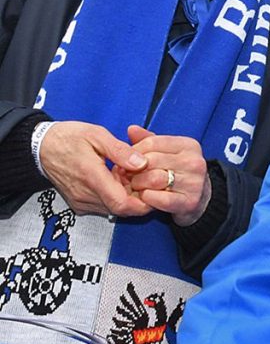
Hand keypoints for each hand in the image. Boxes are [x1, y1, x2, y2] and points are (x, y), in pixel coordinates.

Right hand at [38, 120, 152, 216]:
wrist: (40, 147)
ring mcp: (81, 201)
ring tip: (128, 175)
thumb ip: (120, 151)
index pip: (122, 204)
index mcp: (92, 177)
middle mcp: (85, 195)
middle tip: (143, 177)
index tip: (154, 190)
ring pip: (113, 209)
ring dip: (126, 196)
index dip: (143, 202)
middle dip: (138, 197)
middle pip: (121, 208)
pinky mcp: (79, 203)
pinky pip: (103, 206)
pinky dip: (115, 196)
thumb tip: (141, 163)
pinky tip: (116, 179)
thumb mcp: (97, 135)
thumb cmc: (68, 138)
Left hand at [125, 125, 211, 226]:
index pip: (152, 142)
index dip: (133, 151)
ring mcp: (194, 182)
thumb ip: (149, 140)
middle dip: (134, 169)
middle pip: (151, 161)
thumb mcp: (167, 152)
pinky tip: (146, 196)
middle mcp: (194, 162)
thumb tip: (131, 129)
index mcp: (189, 145)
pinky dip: (147, 198)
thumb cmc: (178, 173)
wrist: (201, 198)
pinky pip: (160, 199)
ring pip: (154, 179)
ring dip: (139, 184)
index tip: (128, 160)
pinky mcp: (190, 202)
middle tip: (129, 175)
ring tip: (137, 186)